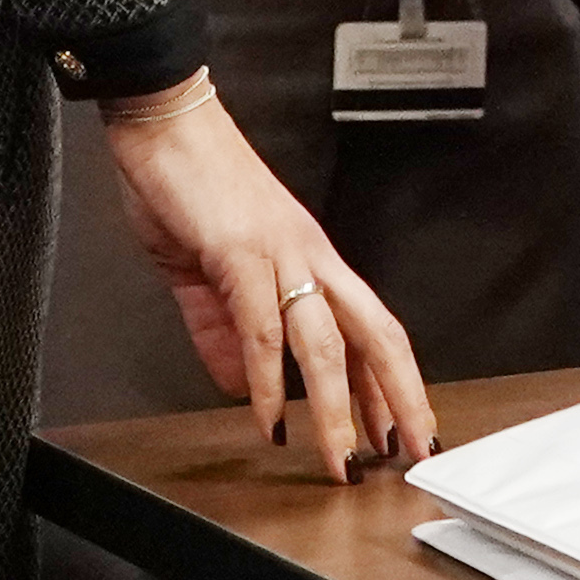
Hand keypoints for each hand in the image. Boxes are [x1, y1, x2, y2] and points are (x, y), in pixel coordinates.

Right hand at [103, 74, 433, 472]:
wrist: (163, 119)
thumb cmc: (188, 182)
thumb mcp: (206, 271)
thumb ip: (220, 331)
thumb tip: (238, 385)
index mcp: (309, 259)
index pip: (368, 331)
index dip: (390, 384)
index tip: (403, 431)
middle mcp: (310, 256)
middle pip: (376, 336)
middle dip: (400, 399)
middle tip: (415, 452)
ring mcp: (281, 253)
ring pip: (327, 343)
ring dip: (338, 410)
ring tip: (343, 460)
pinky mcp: (241, 252)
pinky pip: (262, 327)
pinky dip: (267, 380)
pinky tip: (270, 418)